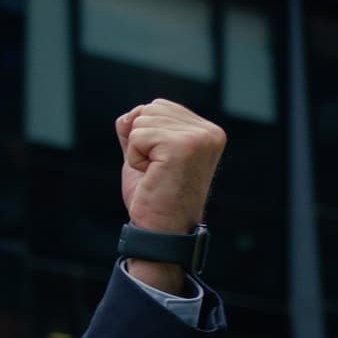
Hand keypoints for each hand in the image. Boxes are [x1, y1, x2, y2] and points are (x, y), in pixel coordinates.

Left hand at [115, 99, 225, 291]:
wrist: (161, 231)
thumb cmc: (154, 198)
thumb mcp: (146, 156)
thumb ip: (140, 131)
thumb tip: (128, 115)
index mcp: (207, 132)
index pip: (159, 106)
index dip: (145, 135)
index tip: (160, 165)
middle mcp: (209, 132)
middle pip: (150, 109)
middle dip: (140, 141)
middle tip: (156, 171)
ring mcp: (199, 138)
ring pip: (142, 121)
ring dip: (137, 151)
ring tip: (155, 173)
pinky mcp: (182, 146)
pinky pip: (137, 136)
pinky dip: (134, 158)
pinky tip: (152, 175)